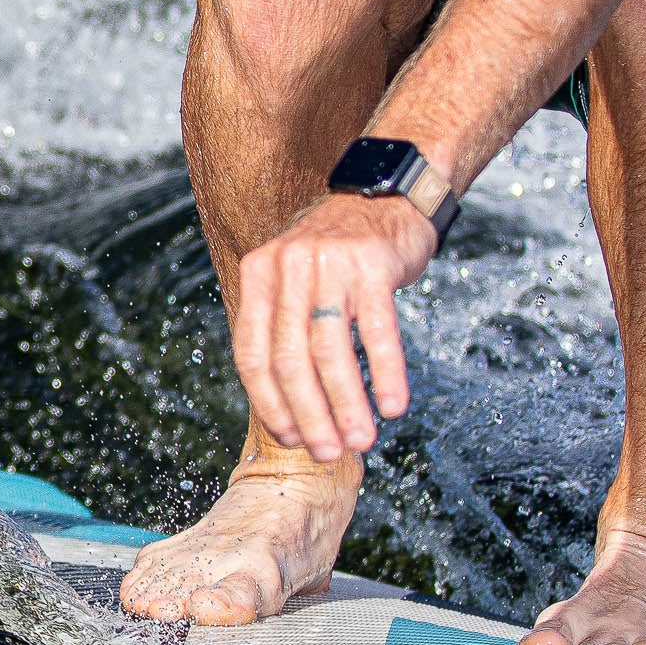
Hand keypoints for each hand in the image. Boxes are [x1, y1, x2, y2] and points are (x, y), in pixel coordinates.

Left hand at [228, 192, 436, 461]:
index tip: (291, 440)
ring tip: (361, 440)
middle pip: (290, 360)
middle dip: (309, 415)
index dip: (270, 405)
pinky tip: (393, 406)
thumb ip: (282, 326)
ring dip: (346, 404)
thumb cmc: (340, 251)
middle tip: (328, 453)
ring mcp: (328, 263)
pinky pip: (377, 331)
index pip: (252, 355)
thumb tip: (287, 409)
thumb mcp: (294, 276)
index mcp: (258, 274)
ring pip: (330, 351)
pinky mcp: (371, 264)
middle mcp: (286, 267)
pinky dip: (384, 374)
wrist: (388, 191)